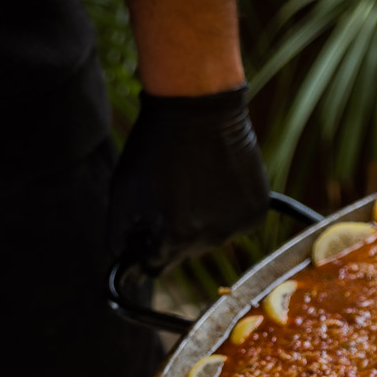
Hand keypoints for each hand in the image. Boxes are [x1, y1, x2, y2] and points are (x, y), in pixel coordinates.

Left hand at [107, 87, 270, 274]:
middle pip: (187, 252)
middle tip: (171, 195)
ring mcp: (239, 225)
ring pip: (214, 238)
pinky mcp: (257, 210)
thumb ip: (119, 234)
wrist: (199, 109)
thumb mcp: (123, 191)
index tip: (145, 231)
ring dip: (204, 221)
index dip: (146, 249)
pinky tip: (219, 183)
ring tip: (197, 184)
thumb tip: (124, 259)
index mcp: (176, 238)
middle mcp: (212, 239)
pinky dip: (229, 209)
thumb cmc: (156, 147)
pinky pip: (238, 223)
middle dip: (176, 232)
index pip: (156, 267)